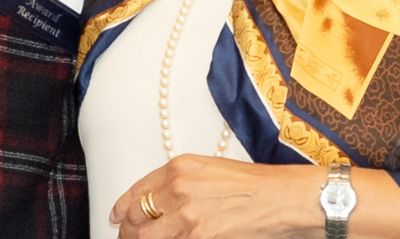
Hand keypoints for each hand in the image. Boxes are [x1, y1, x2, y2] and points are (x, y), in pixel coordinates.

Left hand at [110, 156, 316, 238]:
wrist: (283, 200)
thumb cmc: (254, 185)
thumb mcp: (210, 170)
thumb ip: (179, 183)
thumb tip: (156, 202)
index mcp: (179, 168)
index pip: (137, 192)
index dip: (121, 208)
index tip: (116, 217)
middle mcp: (179, 190)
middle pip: (136, 218)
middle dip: (127, 231)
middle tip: (125, 236)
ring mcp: (188, 219)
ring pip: (147, 237)